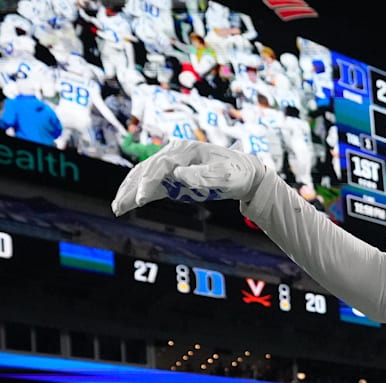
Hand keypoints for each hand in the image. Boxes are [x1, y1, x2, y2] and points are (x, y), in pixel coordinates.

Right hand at [111, 139, 264, 215]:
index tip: (140, 199)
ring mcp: (173, 164)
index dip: (148, 183)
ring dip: (130, 191)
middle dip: (130, 188)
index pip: (160, 165)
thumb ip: (202, 174)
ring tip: (117, 208)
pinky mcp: (174, 176)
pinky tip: (129, 204)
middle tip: (119, 207)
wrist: (245, 173)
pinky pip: (153, 184)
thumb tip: (178, 174)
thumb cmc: (237, 172)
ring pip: (145, 176)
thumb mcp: (224, 174)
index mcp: (186, 149)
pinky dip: (140, 193)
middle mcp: (175, 154)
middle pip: (146, 169)